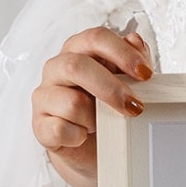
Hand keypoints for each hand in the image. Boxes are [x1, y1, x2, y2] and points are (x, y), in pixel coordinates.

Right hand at [31, 26, 152, 186]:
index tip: (146, 74)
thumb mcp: (124, 84)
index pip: (96, 38)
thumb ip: (130, 61)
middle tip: (136, 108)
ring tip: (100, 124)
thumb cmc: (106, 109)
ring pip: (72, 103)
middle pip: (77, 66)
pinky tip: (83, 136)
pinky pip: (61, 129)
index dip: (123, 54)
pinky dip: (78, 136)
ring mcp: (44, 96)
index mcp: (78, 50)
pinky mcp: (39, 125)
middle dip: (112, 89)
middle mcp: (56, 68)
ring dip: (95, 119)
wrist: (90, 148)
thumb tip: (135, 41)